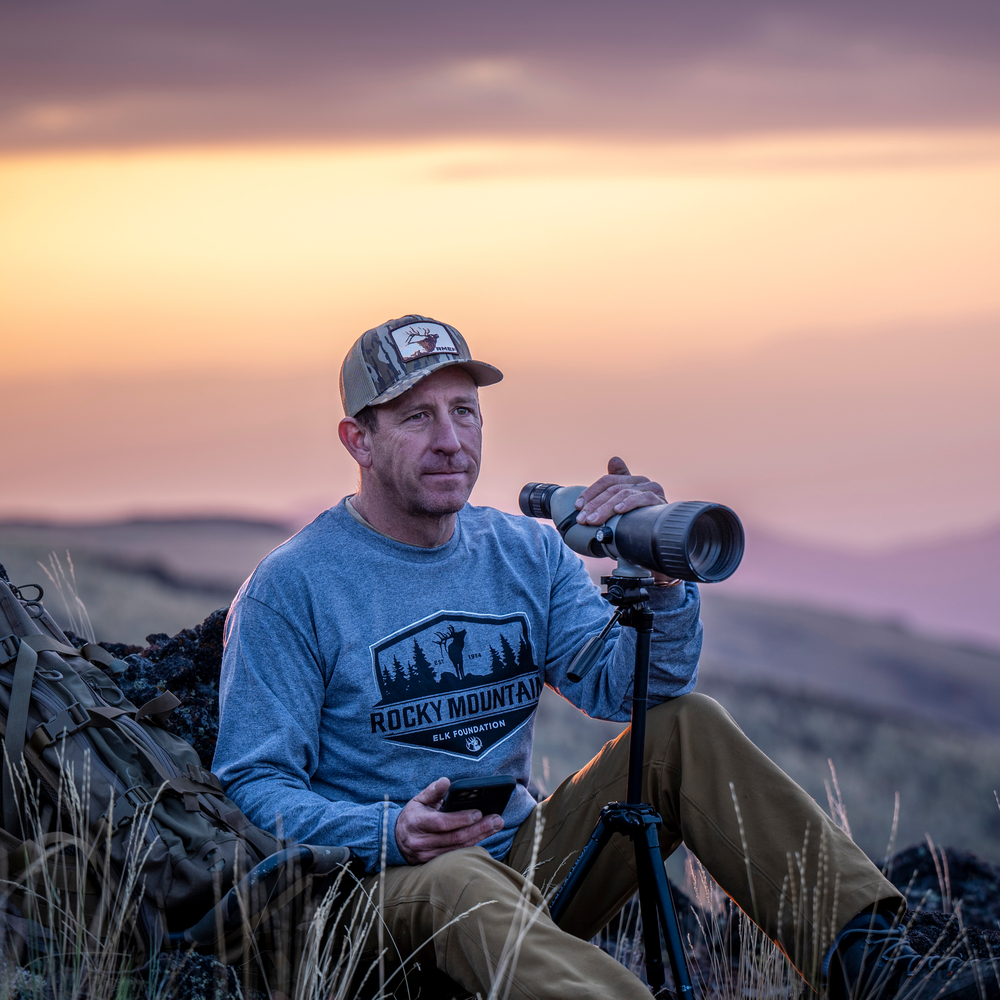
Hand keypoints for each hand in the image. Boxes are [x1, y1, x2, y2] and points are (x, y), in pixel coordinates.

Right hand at [395, 777, 503, 864]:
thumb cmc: (412, 816)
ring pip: (458, 848)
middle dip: (478, 828)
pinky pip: (456, 855)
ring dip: (480, 837)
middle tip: (497, 819)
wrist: (395, 840)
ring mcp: (427, 855)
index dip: (461, 818)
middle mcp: (421, 842)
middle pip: (454, 837)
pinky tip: (484, 836)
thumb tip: (446, 781)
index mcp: (417, 823)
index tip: (478, 812)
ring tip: (496, 826)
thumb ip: (433, 791)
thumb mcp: (418, 800)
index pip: (442, 823)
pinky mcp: (433, 863)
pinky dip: (472, 845)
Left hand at [575, 457, 679, 585]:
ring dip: (606, 508)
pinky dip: (629, 503)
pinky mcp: (659, 500)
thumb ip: (615, 485)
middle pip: (612, 489)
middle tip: (583, 519)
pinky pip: (643, 498)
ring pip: (623, 493)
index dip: (590, 493)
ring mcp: (651, 490)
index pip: (607, 481)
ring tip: (594, 520)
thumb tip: (613, 459)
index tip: (577, 506)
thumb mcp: (623, 505)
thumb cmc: (639, 519)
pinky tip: (618, 510)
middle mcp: (641, 482)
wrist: (661, 536)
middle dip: (594, 505)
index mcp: (631, 480)